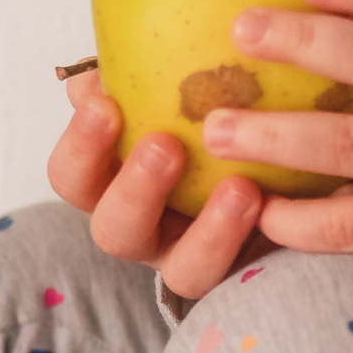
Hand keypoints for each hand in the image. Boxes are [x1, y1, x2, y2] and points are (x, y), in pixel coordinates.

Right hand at [47, 75, 272, 299]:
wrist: (280, 157)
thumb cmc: (202, 113)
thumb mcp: (164, 90)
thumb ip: (127, 81)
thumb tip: (90, 80)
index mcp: (111, 184)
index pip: (72, 176)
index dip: (81, 147)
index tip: (103, 106)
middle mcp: (145, 229)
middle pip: (114, 231)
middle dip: (135, 190)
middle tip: (164, 145)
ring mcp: (192, 258)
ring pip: (183, 272)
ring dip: (208, 232)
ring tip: (240, 190)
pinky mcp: (242, 272)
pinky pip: (240, 273)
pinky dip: (254, 240)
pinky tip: (272, 202)